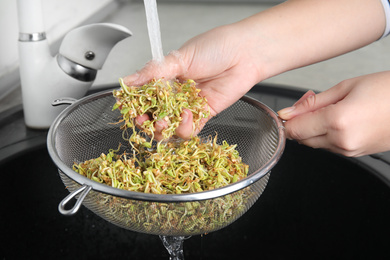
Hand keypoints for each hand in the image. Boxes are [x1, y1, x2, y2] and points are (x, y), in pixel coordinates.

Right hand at [124, 24, 261, 138]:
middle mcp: (176, 93)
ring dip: (164, 127)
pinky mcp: (204, 114)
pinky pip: (189, 129)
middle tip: (144, 120)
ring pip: (170, 126)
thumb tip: (127, 81)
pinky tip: (186, 116)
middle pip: (155, 115)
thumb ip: (153, 72)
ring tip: (165, 120)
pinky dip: (184, 127)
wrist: (245, 54)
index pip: (144, 96)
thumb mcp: (179, 57)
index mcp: (166, 77)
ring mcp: (189, 105)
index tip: (130, 110)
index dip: (136, 105)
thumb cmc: (215, 47)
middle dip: (147, 121)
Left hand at [278, 71, 389, 156]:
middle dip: (301, 123)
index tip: (289, 110)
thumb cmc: (388, 91)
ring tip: (333, 109)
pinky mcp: (356, 154)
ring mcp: (349, 150)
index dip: (288, 119)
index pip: (294, 129)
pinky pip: (330, 146)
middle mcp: (341, 141)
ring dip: (315, 129)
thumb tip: (288, 112)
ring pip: (315, 143)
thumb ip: (312, 102)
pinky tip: (341, 119)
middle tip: (313, 104)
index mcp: (337, 121)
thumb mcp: (346, 87)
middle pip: (302, 139)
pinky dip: (327, 134)